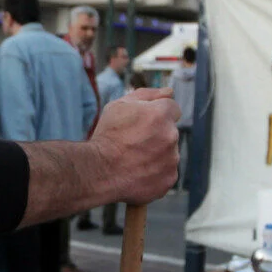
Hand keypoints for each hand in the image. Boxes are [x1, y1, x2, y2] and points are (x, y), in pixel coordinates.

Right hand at [90, 88, 180, 204]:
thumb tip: (170, 92)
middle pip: (170, 131)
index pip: (172, 108)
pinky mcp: (169, 179)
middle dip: (157, 134)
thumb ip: (147, 94)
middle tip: (134, 142)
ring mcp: (172, 159)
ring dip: (157, 154)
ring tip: (134, 159)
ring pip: (169, 153)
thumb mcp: (119, 105)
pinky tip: (138, 171)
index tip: (143, 123)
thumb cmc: (107, 136)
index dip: (157, 114)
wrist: (98, 170)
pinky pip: (166, 172)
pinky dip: (155, 172)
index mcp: (161, 114)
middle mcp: (171, 136)